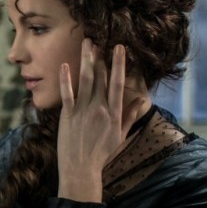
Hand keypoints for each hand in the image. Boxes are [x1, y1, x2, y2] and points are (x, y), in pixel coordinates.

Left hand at [57, 39, 145, 201]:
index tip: (119, 48)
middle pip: (101, 78)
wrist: (81, 169)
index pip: (118, 83)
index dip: (119, 64)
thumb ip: (130, 116)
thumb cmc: (101, 153)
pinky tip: (65, 66)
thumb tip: (141, 100)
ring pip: (85, 81)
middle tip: (98, 38)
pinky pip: (67, 95)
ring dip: (86, 61)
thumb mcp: (120, 135)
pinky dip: (66, 80)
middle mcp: (100, 109)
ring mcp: (83, 111)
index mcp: (114, 113)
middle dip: (100, 57)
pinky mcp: (68, 116)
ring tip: (86, 44)